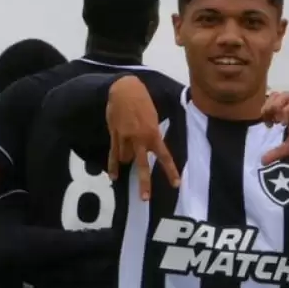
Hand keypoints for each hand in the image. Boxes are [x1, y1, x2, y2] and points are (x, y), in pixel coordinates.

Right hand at [106, 76, 179, 199]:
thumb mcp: (154, 117)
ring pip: (126, 159)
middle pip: (142, 165)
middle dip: (144, 182)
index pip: (164, 157)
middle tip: (145, 198)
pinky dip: (112, 166)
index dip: (170, 171)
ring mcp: (125, 138)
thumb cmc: (143, 101)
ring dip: (127, 161)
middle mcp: (140, 139)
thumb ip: (152, 134)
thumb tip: (150, 147)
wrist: (124, 89)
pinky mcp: (114, 135)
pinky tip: (113, 177)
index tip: (176, 184)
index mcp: (153, 134)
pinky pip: (113, 154)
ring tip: (126, 160)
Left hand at [260, 91, 288, 164]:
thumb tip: (261, 161)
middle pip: (276, 95)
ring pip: (285, 95)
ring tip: (275, 119)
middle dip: (268, 106)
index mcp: (288, 114)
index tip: (267, 125)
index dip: (265, 111)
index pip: (272, 102)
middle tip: (269, 120)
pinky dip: (286, 111)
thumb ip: (277, 152)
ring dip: (276, 105)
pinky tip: (284, 124)